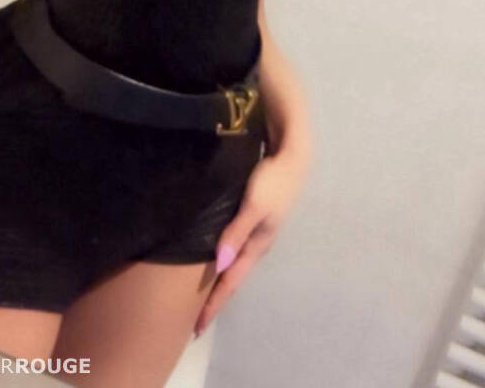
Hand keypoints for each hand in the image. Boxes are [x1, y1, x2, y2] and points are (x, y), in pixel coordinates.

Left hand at [192, 148, 308, 338]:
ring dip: (216, 279)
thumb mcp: (253, 206)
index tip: (196, 327)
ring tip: (197, 294)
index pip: (231, 282)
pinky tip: (210, 256)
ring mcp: (255, 231)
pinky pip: (232, 245)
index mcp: (256, 245)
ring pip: (231, 262)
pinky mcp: (252, 217)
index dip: (214, 304)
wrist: (292, 157)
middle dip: (214, 298)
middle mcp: (256, 243)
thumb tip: (220, 264)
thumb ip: (236, 233)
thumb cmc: (272, 182)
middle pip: (231, 277)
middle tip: (193, 318)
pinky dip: (220, 258)